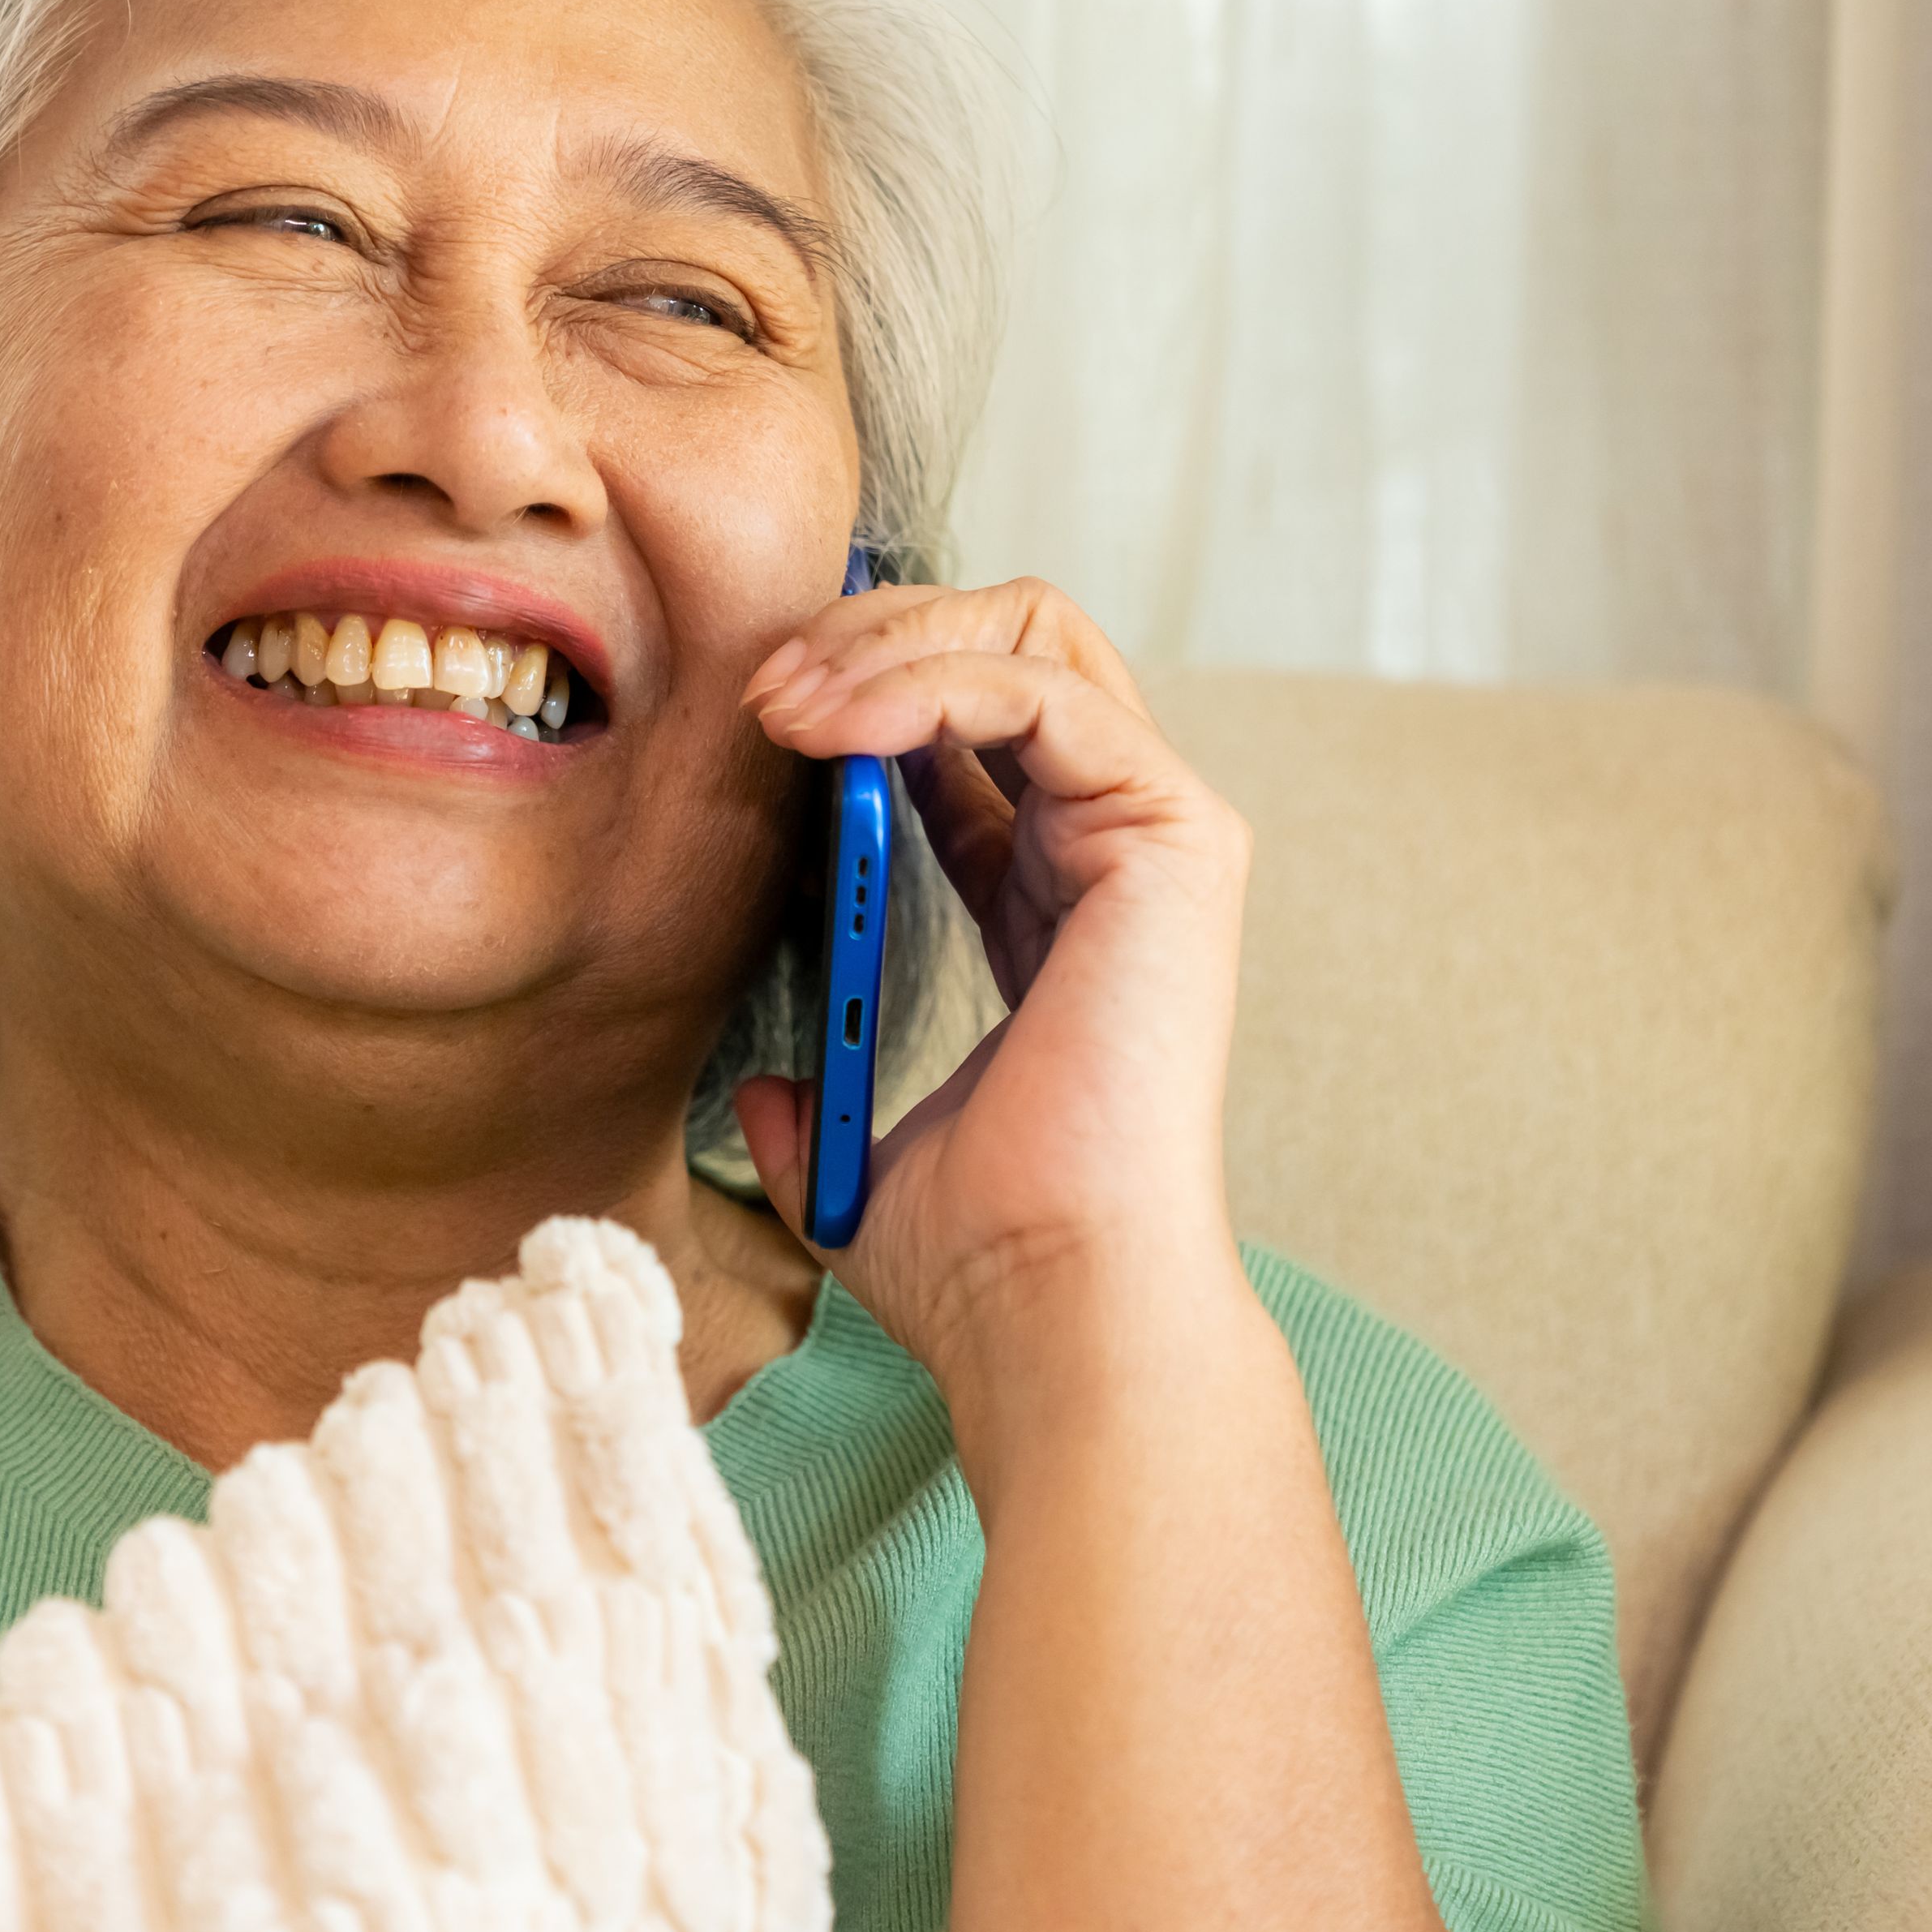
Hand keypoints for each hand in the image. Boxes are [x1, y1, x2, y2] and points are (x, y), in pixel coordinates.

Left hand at [731, 576, 1248, 1390]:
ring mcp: (1158, 834)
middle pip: (1011, 641)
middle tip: (766, 689)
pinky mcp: (1175, 837)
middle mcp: (1116, 850)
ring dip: (890, 642)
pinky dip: (930, 680)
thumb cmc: (984, 1254)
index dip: (859, 693)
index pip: (966, 727)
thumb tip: (768, 1094)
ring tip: (787, 703)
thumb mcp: (862, 1156)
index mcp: (1053, 904)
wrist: (1049, 1298)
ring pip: (1034, 633)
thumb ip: (821, 1105)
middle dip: (874, 634)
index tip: (756, 723)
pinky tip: (839, 730)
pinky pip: (1044, 688)